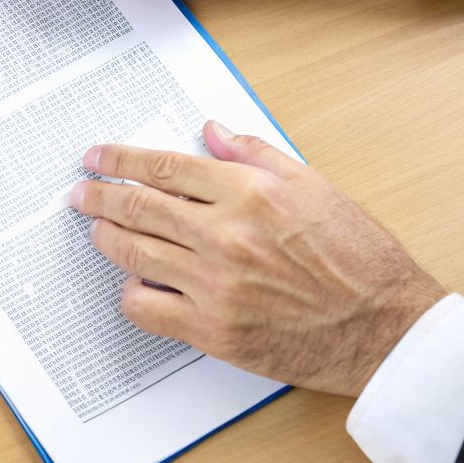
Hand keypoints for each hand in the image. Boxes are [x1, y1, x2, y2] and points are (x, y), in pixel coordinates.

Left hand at [69, 120, 445, 396]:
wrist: (383, 327)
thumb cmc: (358, 259)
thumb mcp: (315, 187)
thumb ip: (257, 155)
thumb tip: (211, 131)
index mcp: (251, 193)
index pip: (164, 167)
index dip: (120, 160)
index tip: (97, 158)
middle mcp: (226, 235)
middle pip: (138, 207)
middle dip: (99, 196)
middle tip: (80, 193)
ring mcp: (214, 285)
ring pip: (133, 253)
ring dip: (106, 238)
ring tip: (98, 230)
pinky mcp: (212, 330)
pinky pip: (146, 307)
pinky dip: (131, 291)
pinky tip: (136, 281)